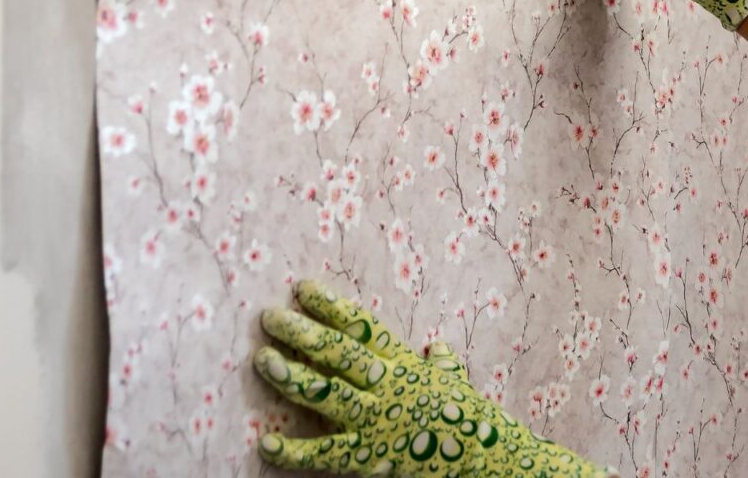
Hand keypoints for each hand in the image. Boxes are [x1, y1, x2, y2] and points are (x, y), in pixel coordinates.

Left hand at [253, 280, 611, 475]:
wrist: (484, 460)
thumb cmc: (467, 418)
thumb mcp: (455, 382)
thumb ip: (440, 363)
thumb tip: (435, 347)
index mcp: (403, 363)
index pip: (361, 326)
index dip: (330, 306)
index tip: (301, 288)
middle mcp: (387, 386)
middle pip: (338, 353)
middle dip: (302, 333)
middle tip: (269, 318)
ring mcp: (376, 420)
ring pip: (326, 393)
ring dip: (292, 376)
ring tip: (263, 360)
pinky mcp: (369, 456)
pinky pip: (324, 454)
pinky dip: (293, 452)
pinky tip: (266, 443)